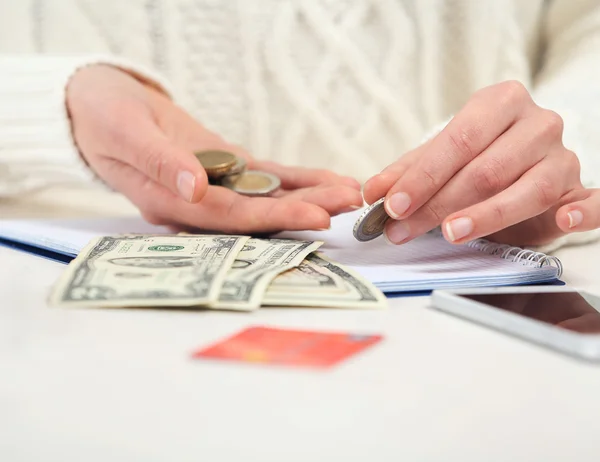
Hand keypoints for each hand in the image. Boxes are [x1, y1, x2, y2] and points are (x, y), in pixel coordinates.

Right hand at [66, 65, 361, 232]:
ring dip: (309, 195)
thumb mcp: (124, 132)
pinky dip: (296, 178)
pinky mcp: (224, 167)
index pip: (230, 217)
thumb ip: (159, 163)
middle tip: (350, 205)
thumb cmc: (102, 117)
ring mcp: (213, 186)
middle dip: (306, 209)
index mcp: (169, 203)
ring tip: (350, 193)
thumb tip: (196, 190)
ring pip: (267, 196)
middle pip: (258, 212)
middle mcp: (197, 203)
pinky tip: (327, 179)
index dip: (274, 218)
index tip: (317, 217)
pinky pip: (264, 176)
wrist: (99, 105)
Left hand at [363, 80, 599, 246]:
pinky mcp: (581, 188)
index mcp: (500, 103)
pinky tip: (564, 220)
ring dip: (487, 215)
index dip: (422, 176)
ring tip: (450, 233)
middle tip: (403, 229)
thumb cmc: (479, 156)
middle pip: (486, 168)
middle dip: (438, 204)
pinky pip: (591, 201)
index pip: (457, 141)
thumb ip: (409, 172)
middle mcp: (537, 123)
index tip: (392, 204)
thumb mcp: (441, 158)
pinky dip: (581, 212)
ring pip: (528, 188)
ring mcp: (563, 156)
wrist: (528, 161)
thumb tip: (372, 192)